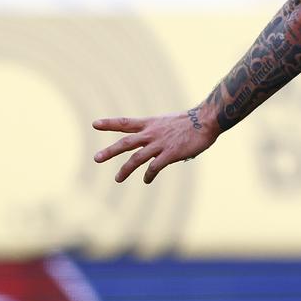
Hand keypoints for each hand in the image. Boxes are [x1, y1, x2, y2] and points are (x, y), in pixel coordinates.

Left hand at [93, 106, 218, 183]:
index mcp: (150, 123)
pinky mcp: (170, 154)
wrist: (206, 120)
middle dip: (110, 150)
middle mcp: (152, 133)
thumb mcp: (168, 123)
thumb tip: (154, 147)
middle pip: (126, 142)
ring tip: (117, 179)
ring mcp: (160, 143)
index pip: (125, 122)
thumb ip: (158, 133)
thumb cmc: (190, 122)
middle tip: (96, 158)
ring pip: (137, 158)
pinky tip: (147, 180)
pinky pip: (155, 167)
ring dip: (125, 169)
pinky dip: (149, 175)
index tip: (94, 124)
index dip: (110, 123)